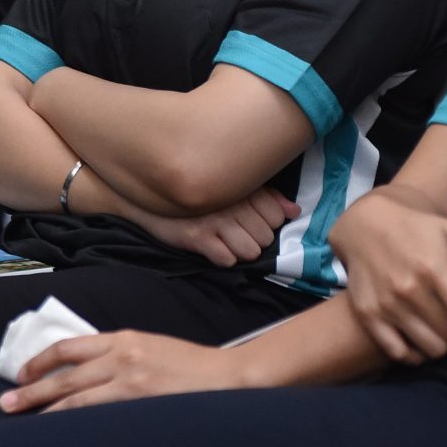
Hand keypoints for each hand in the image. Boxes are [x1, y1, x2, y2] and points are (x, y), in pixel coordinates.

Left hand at [0, 329, 248, 414]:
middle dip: (30, 391)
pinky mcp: (142, 404)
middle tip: (5, 404)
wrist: (232, 377)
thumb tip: (90, 375)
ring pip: (76, 399)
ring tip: (21, 421)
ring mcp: (131, 382)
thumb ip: (122, 358)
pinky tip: (61, 437)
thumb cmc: (194, 368)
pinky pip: (99, 418)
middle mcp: (123, 357)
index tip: (22, 375)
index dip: (41, 362)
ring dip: (45, 411)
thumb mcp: (153, 349)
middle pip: (64, 376)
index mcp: (125, 339)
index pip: (70, 348)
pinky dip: (77, 427)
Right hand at [121, 187, 298, 268]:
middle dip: (254, 238)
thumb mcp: (233, 188)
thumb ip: (267, 197)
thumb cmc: (198, 191)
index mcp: (242, 187)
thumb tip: (295, 211)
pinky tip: (213, 247)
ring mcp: (214, 220)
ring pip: (250, 251)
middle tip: (236, 231)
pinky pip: (227, 260)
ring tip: (227, 241)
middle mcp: (231, 202)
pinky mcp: (197, 237)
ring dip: (241, 250)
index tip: (252, 220)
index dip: (267, 223)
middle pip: (266, 237)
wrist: (151, 197)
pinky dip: (223, 257)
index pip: (276, 216)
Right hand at [327, 190, 446, 362]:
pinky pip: (399, 353)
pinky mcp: (369, 315)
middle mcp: (410, 290)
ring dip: (443, 344)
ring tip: (442, 328)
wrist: (365, 225)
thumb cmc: (416, 228)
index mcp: (434, 269)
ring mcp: (387, 305)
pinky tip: (420, 341)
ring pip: (431, 349)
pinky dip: (415, 354)